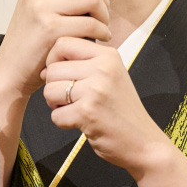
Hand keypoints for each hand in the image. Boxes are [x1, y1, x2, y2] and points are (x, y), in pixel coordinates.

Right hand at [0, 0, 122, 100]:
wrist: (11, 70)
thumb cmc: (33, 42)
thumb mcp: (53, 10)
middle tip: (103, 17)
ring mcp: (41, 6)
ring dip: (105, 15)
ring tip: (102, 27)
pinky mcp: (50, 27)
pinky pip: (90, 23)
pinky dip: (102, 31)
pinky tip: (100, 38)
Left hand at [42, 35, 165, 173]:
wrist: (143, 142)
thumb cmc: (122, 111)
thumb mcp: (110, 77)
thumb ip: (82, 66)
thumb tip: (43, 69)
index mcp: (108, 55)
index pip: (63, 43)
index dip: (54, 60)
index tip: (64, 75)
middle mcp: (103, 68)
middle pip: (53, 69)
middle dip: (54, 87)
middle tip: (71, 99)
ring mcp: (95, 90)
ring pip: (49, 91)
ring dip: (56, 105)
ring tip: (75, 110)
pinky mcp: (87, 112)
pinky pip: (56, 115)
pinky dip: (63, 123)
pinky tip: (81, 123)